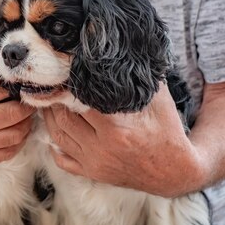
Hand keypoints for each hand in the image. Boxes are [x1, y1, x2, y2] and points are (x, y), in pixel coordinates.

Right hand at [0, 65, 35, 162]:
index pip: (0, 90)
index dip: (11, 84)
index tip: (15, 80)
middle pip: (14, 113)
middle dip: (26, 103)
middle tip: (28, 95)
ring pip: (16, 134)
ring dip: (26, 122)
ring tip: (26, 112)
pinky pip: (7, 153)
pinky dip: (18, 142)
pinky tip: (18, 130)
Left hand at [43, 84, 206, 196]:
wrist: (175, 172)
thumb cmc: (167, 131)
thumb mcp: (158, 100)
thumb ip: (139, 78)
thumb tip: (124, 51)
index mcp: (116, 127)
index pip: (79, 100)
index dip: (70, 84)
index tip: (65, 71)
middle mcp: (101, 147)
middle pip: (63, 117)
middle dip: (56, 98)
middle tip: (53, 83)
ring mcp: (94, 162)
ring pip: (58, 136)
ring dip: (50, 116)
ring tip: (49, 100)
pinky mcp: (92, 173)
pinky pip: (62, 159)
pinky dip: (53, 144)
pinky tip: (54, 129)